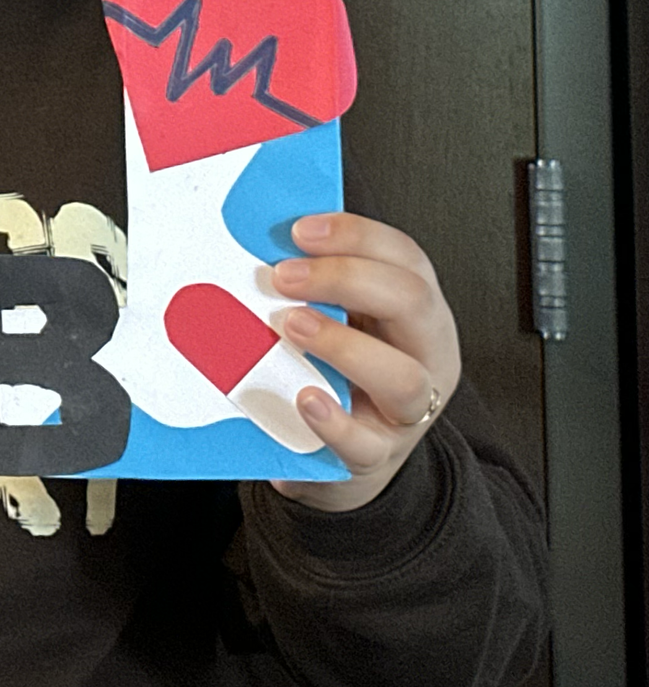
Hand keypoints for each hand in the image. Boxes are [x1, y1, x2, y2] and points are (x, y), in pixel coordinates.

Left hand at [265, 212, 462, 512]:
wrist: (344, 454)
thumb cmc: (340, 373)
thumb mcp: (342, 319)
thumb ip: (316, 282)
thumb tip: (262, 235)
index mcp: (415, 312)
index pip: (405, 258)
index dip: (357, 236)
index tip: (301, 231)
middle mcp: (424, 356)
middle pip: (413, 302)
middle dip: (346, 278)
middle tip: (285, 276)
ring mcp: (406, 411)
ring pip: (404, 377)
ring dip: (343, 346)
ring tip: (292, 327)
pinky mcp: (376, 456)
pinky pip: (363, 443)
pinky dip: (333, 421)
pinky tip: (304, 399)